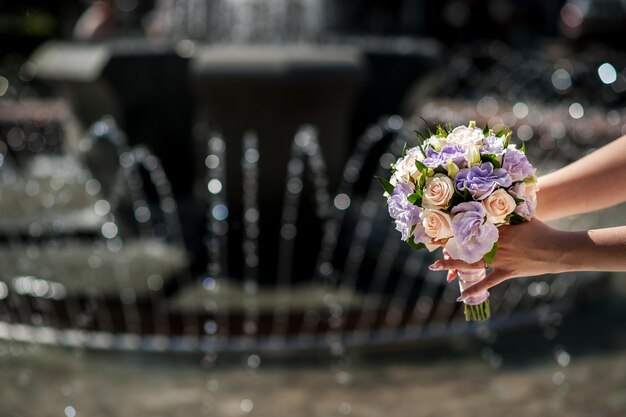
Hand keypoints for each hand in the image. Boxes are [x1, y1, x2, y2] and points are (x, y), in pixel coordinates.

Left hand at [430, 219, 562, 299]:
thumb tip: (499, 195)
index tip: (438, 223)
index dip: (453, 225)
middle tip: (428, 242)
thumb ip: (508, 210)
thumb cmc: (542, 230)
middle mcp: (495, 244)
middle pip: (466, 244)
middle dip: (446, 243)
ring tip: (435, 266)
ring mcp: (500, 259)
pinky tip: (461, 295)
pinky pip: (488, 281)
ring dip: (452, 265)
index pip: (471, 226)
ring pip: (471, 263)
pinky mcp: (506, 271)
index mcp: (498, 229)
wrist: (559, 249)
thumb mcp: (524, 216)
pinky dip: (475, 289)